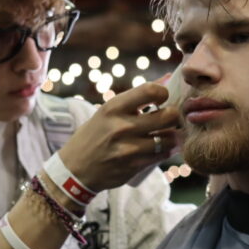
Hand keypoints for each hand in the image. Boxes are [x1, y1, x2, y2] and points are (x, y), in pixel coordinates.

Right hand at [58, 82, 179, 190]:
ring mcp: (129, 148)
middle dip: (173, 116)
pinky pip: (162, 155)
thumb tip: (167, 79)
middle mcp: (121, 126)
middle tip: (168, 118)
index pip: (150, 91)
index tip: (161, 98)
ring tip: (164, 134)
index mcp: (113, 108)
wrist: (75, 169)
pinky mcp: (134, 166)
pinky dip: (165, 150)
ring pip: (169, 138)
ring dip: (171, 136)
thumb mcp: (107, 111)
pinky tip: (159, 147)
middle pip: (168, 116)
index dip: (163, 93)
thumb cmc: (94, 135)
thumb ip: (136, 97)